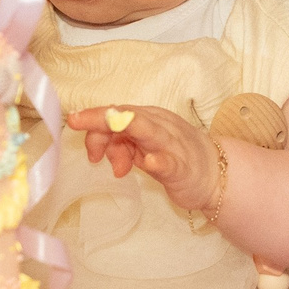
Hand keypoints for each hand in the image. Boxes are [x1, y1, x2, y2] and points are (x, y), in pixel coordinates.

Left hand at [68, 104, 218, 215]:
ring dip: (127, 129)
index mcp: (148, 119)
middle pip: (128, 117)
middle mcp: (160, 126)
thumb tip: (98, 151)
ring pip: (149, 131)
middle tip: (77, 126)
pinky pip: (170, 162)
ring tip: (107, 135)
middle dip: (101, 119)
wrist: (215, 175)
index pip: (118, 113)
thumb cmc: (175, 158)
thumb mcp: (142, 151)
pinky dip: (159, 160)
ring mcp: (173, 146)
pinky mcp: (183, 168)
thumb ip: (120, 147)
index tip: (72, 122)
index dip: (94, 117)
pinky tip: (149, 161)